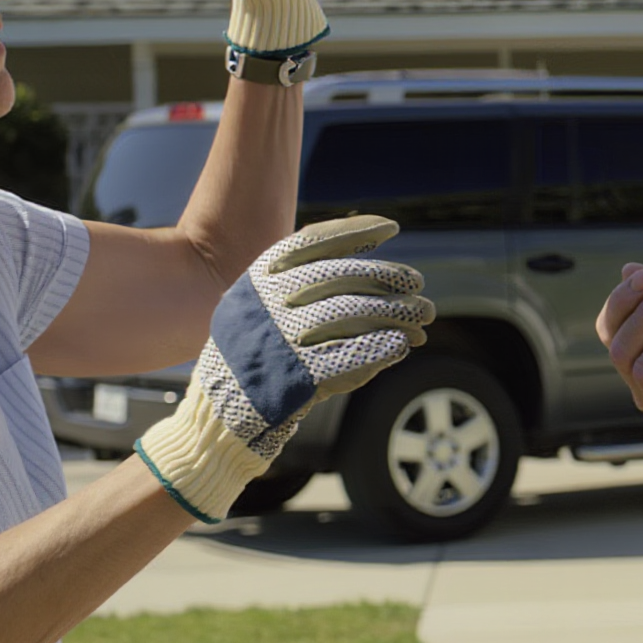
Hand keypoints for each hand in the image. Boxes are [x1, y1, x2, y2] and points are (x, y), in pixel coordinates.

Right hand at [137, 217, 433, 522]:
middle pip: (338, 276)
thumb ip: (303, 279)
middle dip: (385, 275)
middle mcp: (265, 303)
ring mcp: (278, 340)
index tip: (392, 227)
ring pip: (348, 313)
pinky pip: (346, 356)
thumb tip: (368, 247)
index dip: (354, 231)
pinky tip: (402, 345)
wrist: (219, 415)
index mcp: (258, 279)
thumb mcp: (262, 306)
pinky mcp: (293, 378)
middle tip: (418, 283)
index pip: (312, 241)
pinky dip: (378, 348)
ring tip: (423, 318)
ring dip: (393, 313)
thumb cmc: (254, 355)